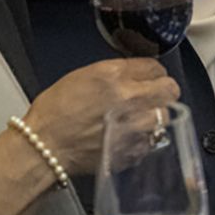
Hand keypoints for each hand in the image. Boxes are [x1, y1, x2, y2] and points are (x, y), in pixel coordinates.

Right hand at [22, 59, 179, 174]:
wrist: (44, 146)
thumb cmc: (55, 112)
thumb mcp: (82, 77)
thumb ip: (115, 73)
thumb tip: (137, 73)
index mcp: (114, 75)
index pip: (155, 67)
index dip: (153, 72)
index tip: (150, 78)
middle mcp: (129, 98)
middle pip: (170, 89)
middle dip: (163, 91)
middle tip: (153, 96)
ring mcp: (135, 125)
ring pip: (165, 116)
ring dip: (156, 115)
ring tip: (140, 119)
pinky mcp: (134, 148)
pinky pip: (153, 139)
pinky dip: (145, 137)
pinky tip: (130, 136)